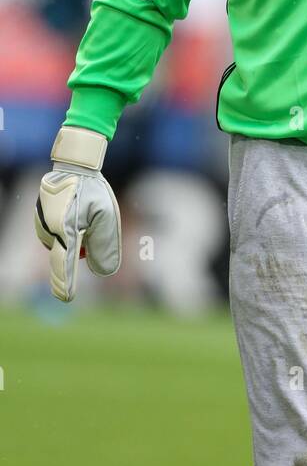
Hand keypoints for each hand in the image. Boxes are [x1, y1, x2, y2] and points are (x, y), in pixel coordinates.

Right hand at [34, 126, 121, 301]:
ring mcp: (41, 227)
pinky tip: (74, 212)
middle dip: (83, 248)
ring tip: (83, 213)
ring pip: (62, 246)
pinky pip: (56, 236)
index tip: (65, 298)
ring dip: (75, 239)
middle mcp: (49, 231)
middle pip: (68, 255)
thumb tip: (103, 271)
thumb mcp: (107, 217)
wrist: (72, 167)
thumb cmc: (92, 191)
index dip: (65, 284)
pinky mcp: (40, 222)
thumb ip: (106, 245)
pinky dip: (67, 232)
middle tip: (92, 223)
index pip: (64, 264)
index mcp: (65, 231)